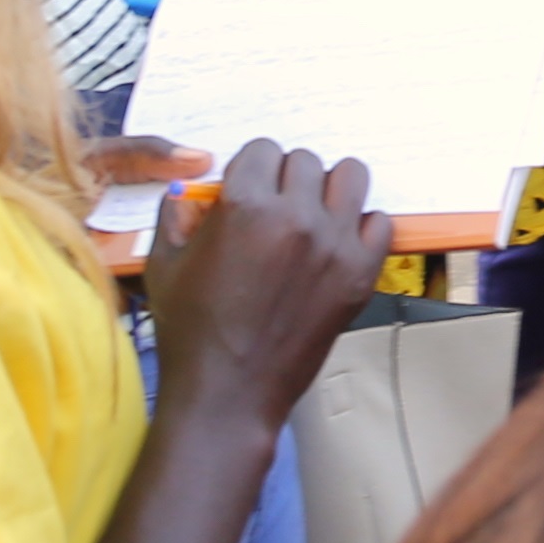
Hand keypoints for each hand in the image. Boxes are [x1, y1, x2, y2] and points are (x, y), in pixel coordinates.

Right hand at [142, 138, 378, 422]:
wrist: (228, 393)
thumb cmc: (191, 333)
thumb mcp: (164, 264)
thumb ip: (175, 213)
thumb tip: (188, 188)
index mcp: (244, 205)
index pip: (262, 149)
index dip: (251, 170)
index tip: (249, 190)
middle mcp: (295, 217)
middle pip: (306, 161)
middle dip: (286, 179)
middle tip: (276, 209)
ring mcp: (334, 245)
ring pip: (351, 177)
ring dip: (330, 190)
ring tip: (313, 215)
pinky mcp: (360, 275)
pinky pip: (379, 223)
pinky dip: (360, 228)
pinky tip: (336, 246)